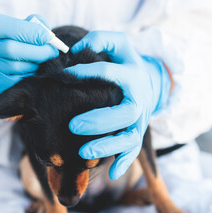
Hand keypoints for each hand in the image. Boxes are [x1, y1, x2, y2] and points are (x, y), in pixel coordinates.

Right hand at [0, 14, 58, 94]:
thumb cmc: (17, 37)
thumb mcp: (24, 25)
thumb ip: (37, 25)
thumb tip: (50, 37)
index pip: (7, 27)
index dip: (30, 32)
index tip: (48, 38)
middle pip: (11, 50)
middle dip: (37, 51)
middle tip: (52, 52)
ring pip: (15, 68)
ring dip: (34, 65)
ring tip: (42, 62)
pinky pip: (15, 82)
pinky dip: (29, 76)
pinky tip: (34, 71)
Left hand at [66, 31, 170, 179]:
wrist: (148, 81)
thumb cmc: (125, 63)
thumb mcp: (118, 44)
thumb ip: (99, 39)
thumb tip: (74, 50)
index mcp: (132, 75)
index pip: (110, 73)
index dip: (86, 73)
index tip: (63, 76)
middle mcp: (138, 99)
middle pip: (125, 113)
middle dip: (100, 120)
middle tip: (73, 125)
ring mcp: (140, 119)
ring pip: (129, 137)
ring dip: (108, 146)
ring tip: (84, 152)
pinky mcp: (137, 132)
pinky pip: (133, 150)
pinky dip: (124, 162)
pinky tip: (112, 174)